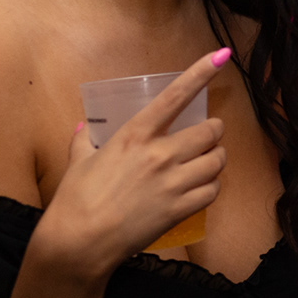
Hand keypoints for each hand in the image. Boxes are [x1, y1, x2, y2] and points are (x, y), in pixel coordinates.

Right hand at [34, 48, 230, 278]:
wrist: (79, 243)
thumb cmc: (75, 200)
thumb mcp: (78, 162)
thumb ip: (84, 140)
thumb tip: (83, 126)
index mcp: (134, 135)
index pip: (175, 96)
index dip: (201, 73)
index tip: (221, 55)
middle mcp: (159, 154)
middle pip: (211, 132)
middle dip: (214, 132)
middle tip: (207, 137)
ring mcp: (172, 182)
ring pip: (217, 161)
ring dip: (216, 160)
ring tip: (206, 163)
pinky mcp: (180, 209)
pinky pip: (212, 190)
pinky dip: (211, 187)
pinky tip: (200, 188)